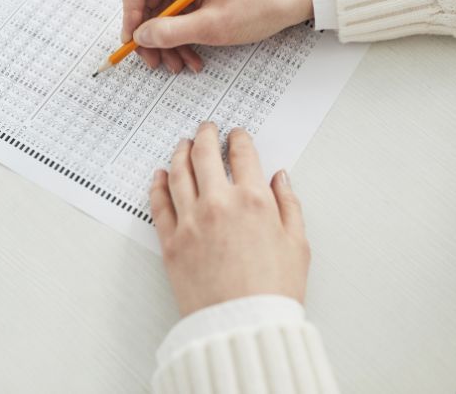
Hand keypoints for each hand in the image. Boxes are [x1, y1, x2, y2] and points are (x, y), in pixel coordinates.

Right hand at [118, 0, 314, 72]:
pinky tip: (193, 59)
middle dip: (149, 35)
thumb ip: (173, 31)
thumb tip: (141, 37)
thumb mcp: (214, 25)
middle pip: (146, 2)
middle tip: (156, 62)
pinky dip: (183, 40)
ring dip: (167, 43)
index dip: (129, 10)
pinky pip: (182, 18)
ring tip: (179, 66)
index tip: (136, 39)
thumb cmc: (262, 3)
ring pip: (163, 15)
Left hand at [150, 122, 309, 315]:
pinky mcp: (171, 243)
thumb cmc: (273, 292)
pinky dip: (158, 185)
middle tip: (207, 128)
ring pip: (178, 173)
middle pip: (205, 154)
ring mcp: (191, 222)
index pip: (243, 155)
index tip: (237, 135)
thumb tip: (280, 179)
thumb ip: (289, 205)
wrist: (242, 328)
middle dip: (206, 135)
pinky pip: (159, 204)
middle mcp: (219, 204)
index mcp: (254, 201)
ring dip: (180, 152)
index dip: (240, 139)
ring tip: (183, 144)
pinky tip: (160, 176)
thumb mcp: (298, 245)